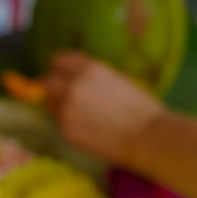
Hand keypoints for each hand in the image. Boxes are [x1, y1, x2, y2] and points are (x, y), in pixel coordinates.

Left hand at [44, 51, 165, 166]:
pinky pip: (59, 124)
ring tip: (81, 114)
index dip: (60, 69)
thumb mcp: (115, 78)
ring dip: (59, 106)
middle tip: (65, 97)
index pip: (58, 61)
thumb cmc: (140, 107)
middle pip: (47, 82)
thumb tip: (71, 78)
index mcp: (87, 68)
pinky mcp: (66, 131)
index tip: (63, 75)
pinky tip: (88, 128)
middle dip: (54, 88)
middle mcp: (72, 86)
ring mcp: (66, 109)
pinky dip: (68, 124)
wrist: (148, 136)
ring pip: (51, 104)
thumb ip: (89, 76)